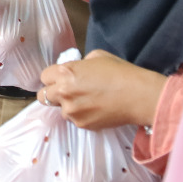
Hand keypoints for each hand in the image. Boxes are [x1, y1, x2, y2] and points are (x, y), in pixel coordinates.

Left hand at [38, 50, 166, 129]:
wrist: (139, 96)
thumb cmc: (121, 72)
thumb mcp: (97, 57)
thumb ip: (80, 64)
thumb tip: (76, 69)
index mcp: (64, 73)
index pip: (44, 76)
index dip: (53, 77)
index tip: (61, 78)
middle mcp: (63, 93)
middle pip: (44, 96)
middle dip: (54, 93)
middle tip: (68, 92)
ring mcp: (72, 111)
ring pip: (60, 110)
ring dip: (69, 106)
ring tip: (88, 102)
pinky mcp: (82, 124)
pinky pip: (75, 120)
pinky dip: (82, 115)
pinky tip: (96, 109)